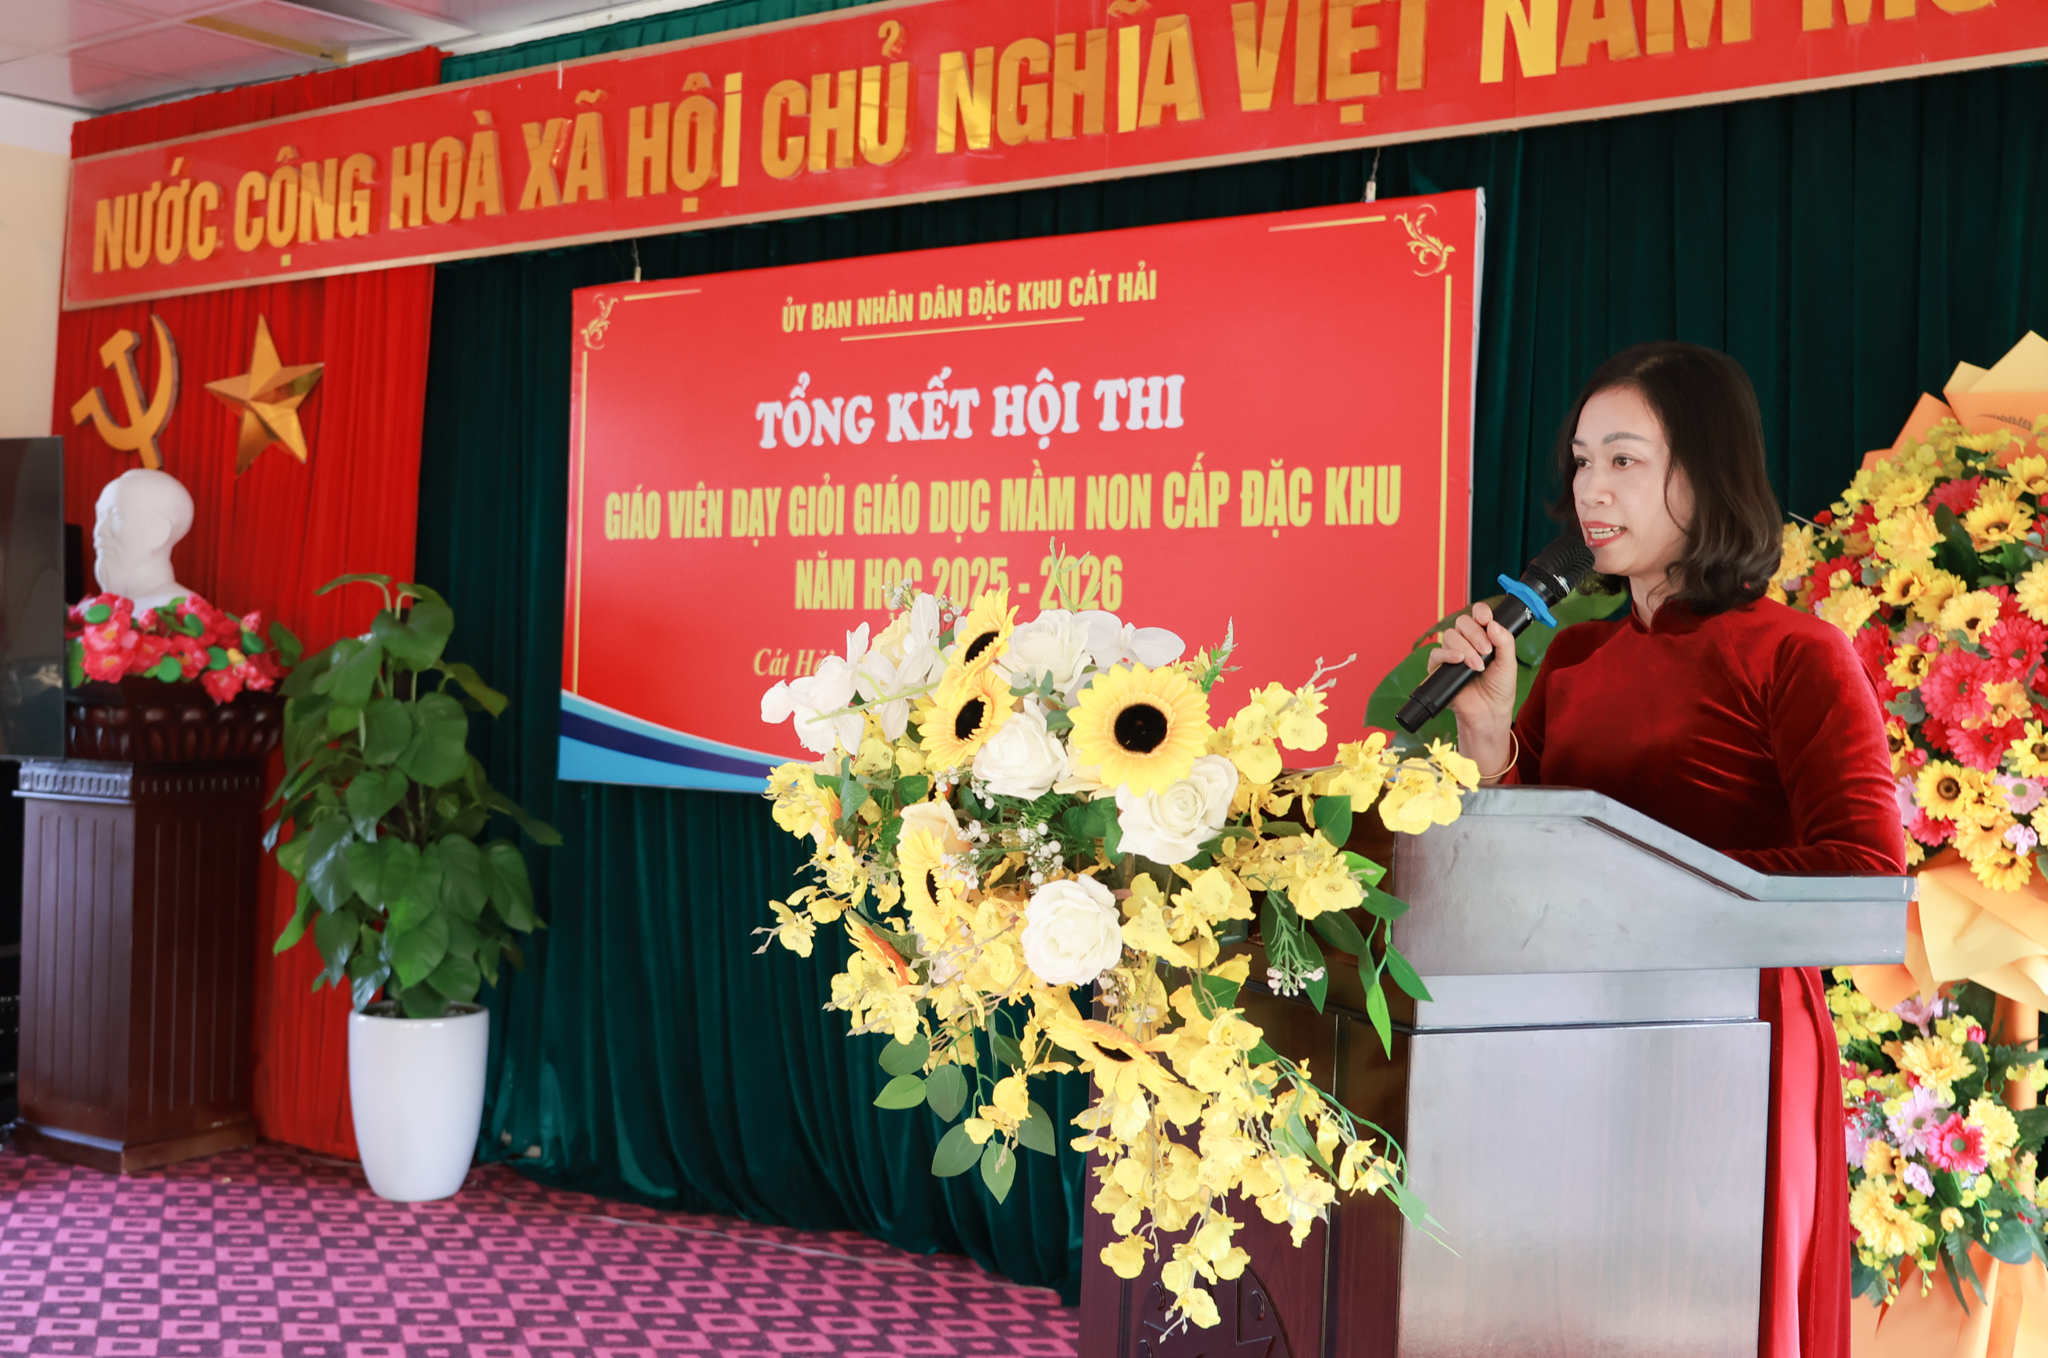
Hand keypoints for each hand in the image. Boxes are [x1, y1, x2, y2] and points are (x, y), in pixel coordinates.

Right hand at [1423, 601, 1516, 768]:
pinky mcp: (1439, 668)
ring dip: (1465, 648)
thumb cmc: (1500, 689)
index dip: (1480, 612)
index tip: (1487, 620)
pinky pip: (1436, 653)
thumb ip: (1504, 641)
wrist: (1488, 712)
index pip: (1477, 615)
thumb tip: (1492, 623)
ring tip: (1477, 666)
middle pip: (1462, 623)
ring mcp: (1451, 654)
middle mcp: (1466, 642)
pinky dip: (1447, 654)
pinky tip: (1459, 660)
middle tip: (1487, 652)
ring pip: (1450, 636)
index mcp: (1483, 637)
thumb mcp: (1509, 663)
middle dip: (1475, 634)